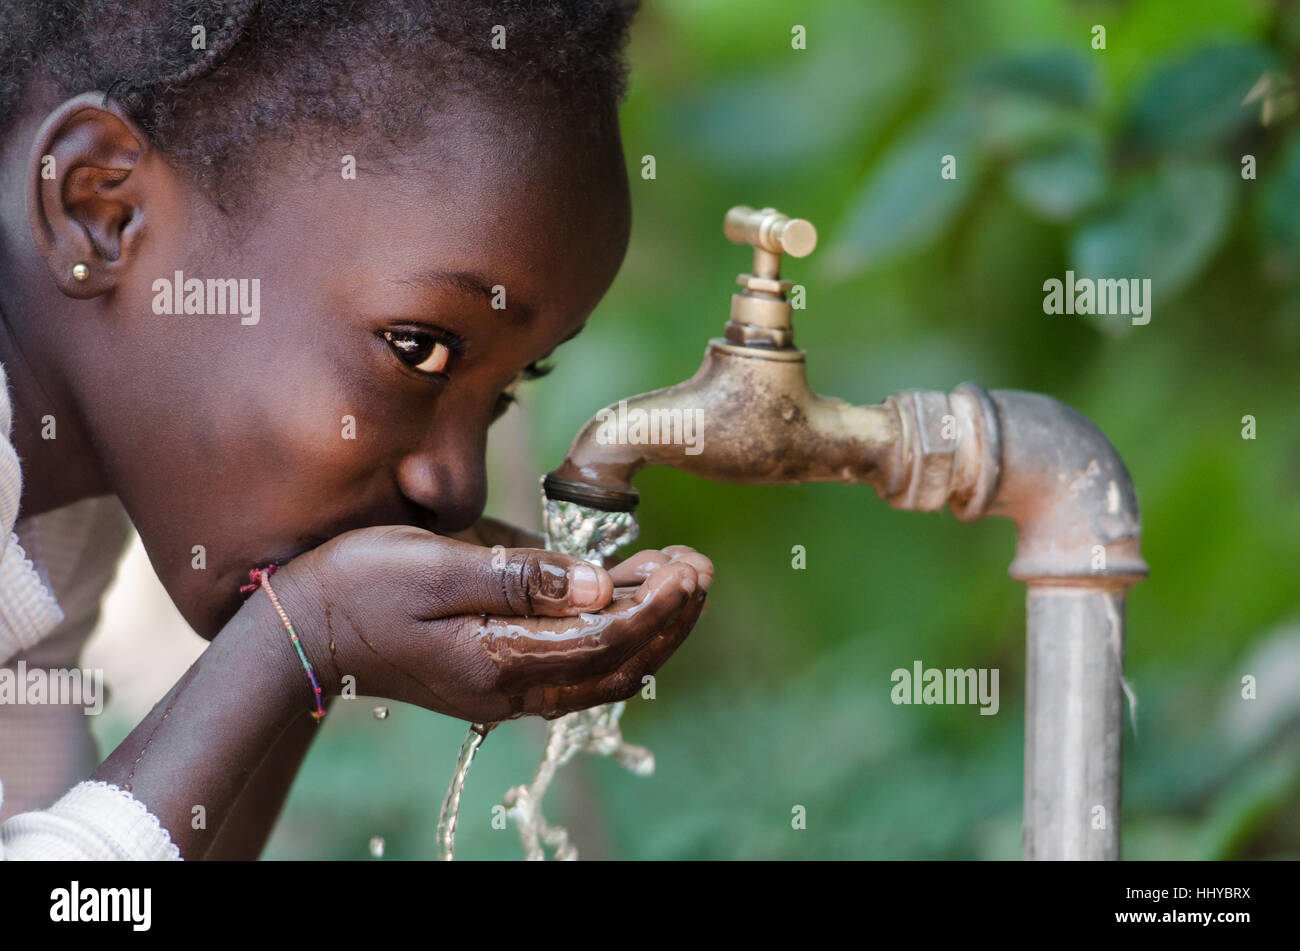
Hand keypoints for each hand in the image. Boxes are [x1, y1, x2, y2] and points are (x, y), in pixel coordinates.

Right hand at [263, 526, 711, 721]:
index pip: (607, 639)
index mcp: (499, 659)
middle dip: (667, 617)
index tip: (689, 566)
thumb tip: (600, 585)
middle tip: (699, 568)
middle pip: (617, 665)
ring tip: (679, 579)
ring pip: (602, 673)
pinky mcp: (496, 678)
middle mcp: (510, 688)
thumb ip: (520, 577)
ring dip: (648, 630)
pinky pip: (575, 670)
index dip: (657, 604)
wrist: (302, 631)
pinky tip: (630, 603)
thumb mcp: (436, 565)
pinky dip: (614, 640)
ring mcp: (504, 690)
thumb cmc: (360, 584)